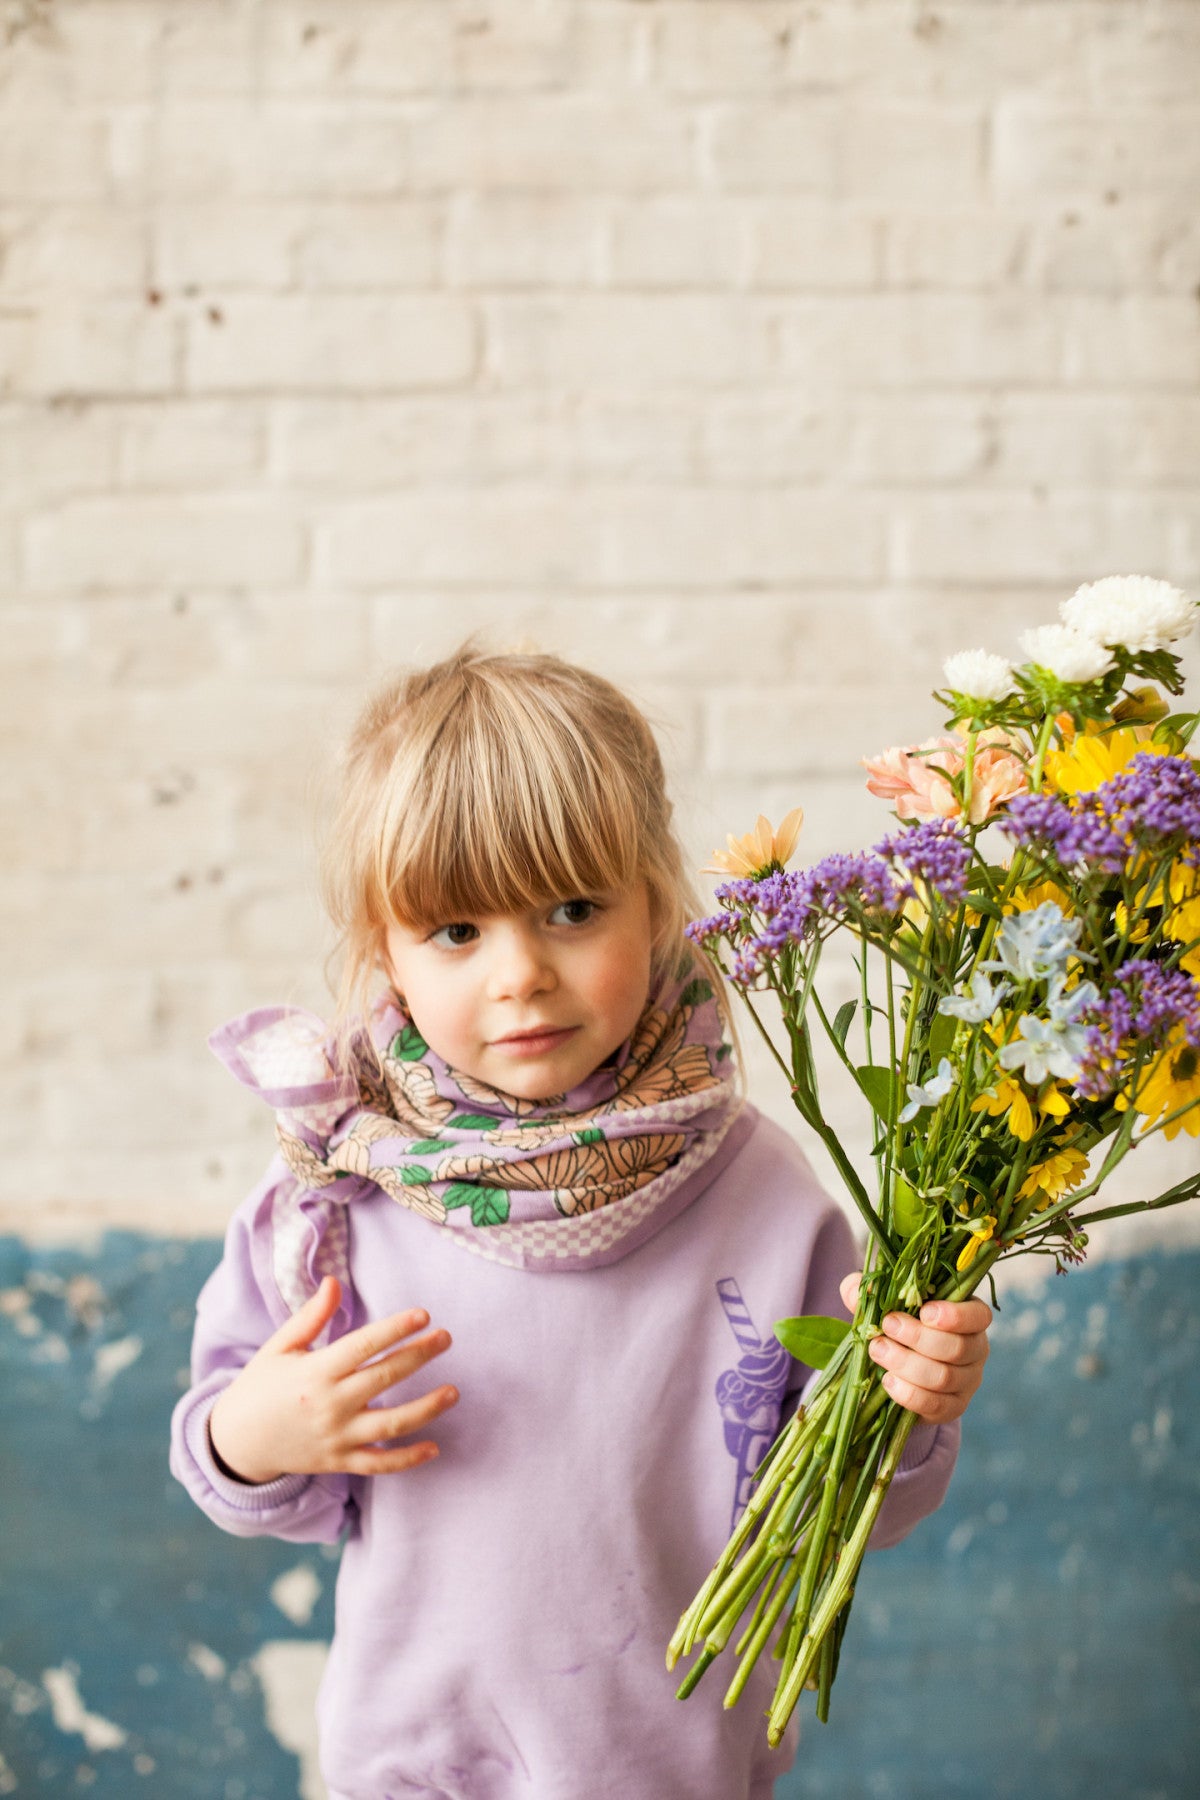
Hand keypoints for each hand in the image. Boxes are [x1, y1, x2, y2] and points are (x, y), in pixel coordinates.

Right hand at [208, 1277, 458, 1484]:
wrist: (237, 1443)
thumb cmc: (260, 1386)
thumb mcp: (279, 1347)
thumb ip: (311, 1316)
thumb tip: (334, 1281)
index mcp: (314, 1372)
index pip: (362, 1346)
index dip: (394, 1329)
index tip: (423, 1315)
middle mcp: (329, 1405)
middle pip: (383, 1378)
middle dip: (418, 1356)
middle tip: (446, 1338)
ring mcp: (336, 1437)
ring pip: (390, 1424)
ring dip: (426, 1408)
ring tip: (454, 1391)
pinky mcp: (339, 1462)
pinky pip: (379, 1464)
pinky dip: (407, 1459)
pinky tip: (434, 1448)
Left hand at [839, 1271, 990, 1424]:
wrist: (898, 1365)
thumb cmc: (897, 1324)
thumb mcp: (885, 1301)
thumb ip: (872, 1289)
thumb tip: (860, 1288)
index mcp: (969, 1317)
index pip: (979, 1316)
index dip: (956, 1315)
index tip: (924, 1311)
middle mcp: (975, 1350)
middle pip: (957, 1348)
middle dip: (918, 1337)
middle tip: (887, 1326)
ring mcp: (967, 1381)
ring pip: (945, 1377)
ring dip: (907, 1364)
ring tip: (878, 1350)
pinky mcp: (953, 1407)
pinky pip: (936, 1406)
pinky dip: (910, 1394)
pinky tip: (888, 1381)